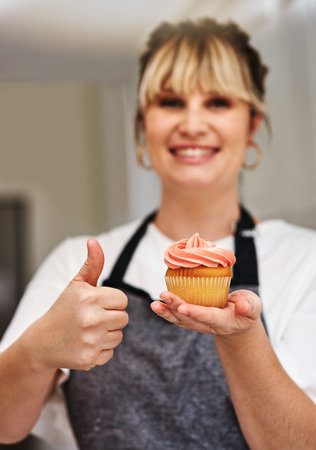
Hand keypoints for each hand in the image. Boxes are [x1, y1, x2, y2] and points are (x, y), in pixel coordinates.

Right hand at [26, 239, 127, 370]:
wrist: (42, 341)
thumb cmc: (64, 309)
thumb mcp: (77, 285)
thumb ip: (92, 264)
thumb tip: (94, 241)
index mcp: (89, 298)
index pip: (122, 300)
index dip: (111, 301)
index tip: (97, 303)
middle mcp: (90, 319)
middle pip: (124, 318)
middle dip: (111, 317)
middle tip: (93, 318)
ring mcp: (90, 340)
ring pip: (119, 335)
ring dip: (108, 333)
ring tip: (89, 330)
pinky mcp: (89, 359)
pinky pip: (110, 352)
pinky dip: (101, 349)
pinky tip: (86, 343)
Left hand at [151, 290, 261, 334]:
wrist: (239, 320)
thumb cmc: (247, 308)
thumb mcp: (253, 305)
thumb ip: (250, 306)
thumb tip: (243, 307)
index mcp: (224, 321)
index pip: (208, 317)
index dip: (195, 312)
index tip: (182, 307)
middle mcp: (209, 325)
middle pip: (190, 318)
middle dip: (176, 307)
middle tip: (164, 296)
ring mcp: (199, 324)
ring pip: (180, 320)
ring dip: (167, 312)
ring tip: (154, 305)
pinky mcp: (192, 320)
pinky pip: (177, 318)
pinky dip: (166, 312)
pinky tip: (156, 305)